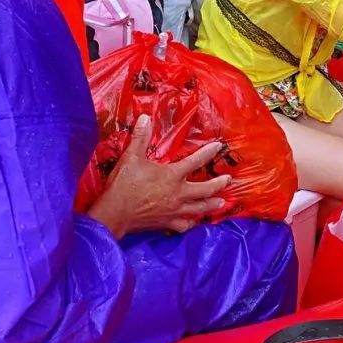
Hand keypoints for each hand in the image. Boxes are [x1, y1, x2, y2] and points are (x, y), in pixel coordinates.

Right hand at [87, 115, 230, 238]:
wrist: (114, 213)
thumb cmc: (124, 184)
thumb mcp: (131, 157)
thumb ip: (140, 137)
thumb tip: (145, 118)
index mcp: (172, 175)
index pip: (196, 161)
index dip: (208, 152)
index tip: (219, 146)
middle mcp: (178, 193)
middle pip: (205, 189)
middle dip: (219, 184)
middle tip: (228, 180)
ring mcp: (174, 210)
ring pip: (199, 208)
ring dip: (212, 205)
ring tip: (222, 203)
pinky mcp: (167, 223)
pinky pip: (184, 225)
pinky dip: (191, 223)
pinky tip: (193, 222)